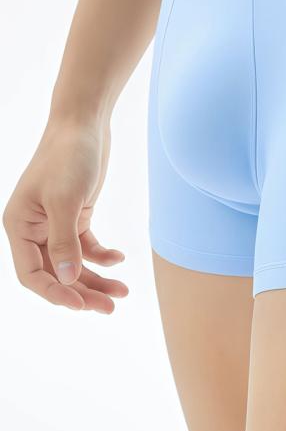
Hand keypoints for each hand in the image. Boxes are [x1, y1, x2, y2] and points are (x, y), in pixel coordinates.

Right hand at [3, 118, 127, 312]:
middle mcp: (34, 228)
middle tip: (111, 306)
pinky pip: (86, 246)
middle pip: (56, 273)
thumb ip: (64, 240)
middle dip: (83, 291)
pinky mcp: (76, 214)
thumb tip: (64, 280)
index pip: (32, 274)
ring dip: (96, 278)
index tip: (82, 305)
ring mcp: (56, 222)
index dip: (55, 293)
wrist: (85, 123)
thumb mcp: (66, 199)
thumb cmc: (69, 156)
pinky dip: (101, 255)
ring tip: (122, 292)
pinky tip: (118, 260)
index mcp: (19, 226)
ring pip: (73, 262)